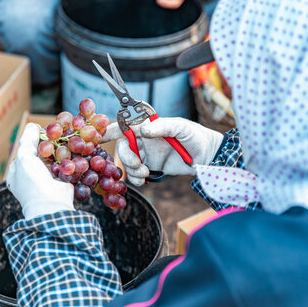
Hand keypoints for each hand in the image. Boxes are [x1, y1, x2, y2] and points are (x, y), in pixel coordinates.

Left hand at [6, 123, 74, 219]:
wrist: (51, 205)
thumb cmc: (32, 182)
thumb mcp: (24, 156)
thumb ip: (28, 139)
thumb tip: (34, 126)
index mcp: (19, 171)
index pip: (27, 150)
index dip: (36, 139)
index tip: (48, 131)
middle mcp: (33, 176)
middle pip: (43, 154)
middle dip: (52, 145)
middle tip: (61, 134)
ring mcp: (48, 180)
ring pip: (56, 160)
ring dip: (63, 152)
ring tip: (70, 141)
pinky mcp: (63, 182)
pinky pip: (67, 167)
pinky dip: (72, 160)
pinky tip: (76, 153)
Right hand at [102, 118, 222, 185]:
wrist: (208, 157)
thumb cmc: (196, 136)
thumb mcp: (181, 127)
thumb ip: (162, 127)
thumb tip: (143, 130)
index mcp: (149, 126)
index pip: (126, 126)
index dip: (110, 130)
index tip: (100, 137)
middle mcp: (145, 140)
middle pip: (123, 147)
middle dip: (126, 157)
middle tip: (137, 164)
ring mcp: (148, 155)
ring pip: (128, 162)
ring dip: (131, 169)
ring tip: (145, 173)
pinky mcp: (152, 168)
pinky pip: (136, 174)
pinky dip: (136, 179)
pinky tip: (143, 180)